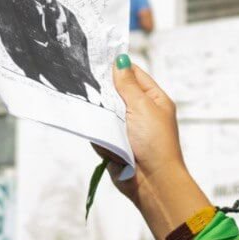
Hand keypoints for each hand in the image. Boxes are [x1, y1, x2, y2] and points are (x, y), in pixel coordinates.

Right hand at [94, 58, 210, 239]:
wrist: (151, 182)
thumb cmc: (154, 142)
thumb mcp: (142, 107)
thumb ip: (127, 84)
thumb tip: (121, 59)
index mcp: (154, 100)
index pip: (134, 74)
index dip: (118, 66)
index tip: (97, 57)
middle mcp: (141, 112)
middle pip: (116, 92)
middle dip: (103, 90)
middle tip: (84, 77)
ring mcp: (127, 128)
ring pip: (105, 111)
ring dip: (99, 111)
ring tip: (86, 102)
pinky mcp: (115, 143)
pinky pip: (100, 130)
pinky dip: (96, 130)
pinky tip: (89, 125)